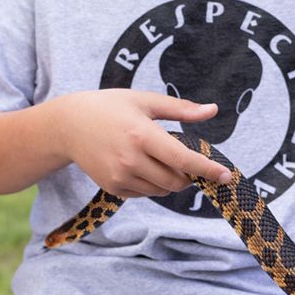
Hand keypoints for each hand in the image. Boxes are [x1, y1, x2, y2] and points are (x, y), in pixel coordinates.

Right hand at [60, 90, 230, 198]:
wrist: (68, 125)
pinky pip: (145, 193)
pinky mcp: (112, 187)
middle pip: (176, 180)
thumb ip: (180, 109)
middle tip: (183, 158)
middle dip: (188, 174)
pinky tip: (140, 165)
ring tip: (157, 158)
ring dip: (170, 180)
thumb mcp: (144, 101)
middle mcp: (131, 159)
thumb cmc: (109, 107)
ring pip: (162, 190)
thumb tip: (213, 110)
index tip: (227, 176)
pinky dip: (151, 184)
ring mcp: (120, 176)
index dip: (208, 169)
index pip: (183, 159)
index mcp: (141, 134)